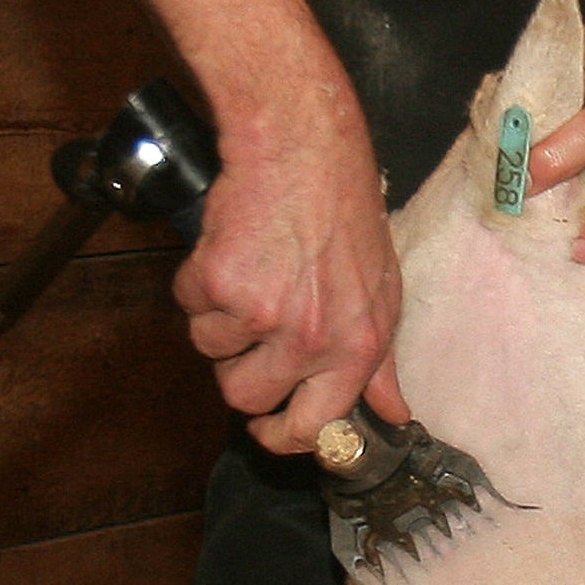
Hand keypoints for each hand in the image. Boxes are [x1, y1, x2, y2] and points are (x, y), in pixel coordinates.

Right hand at [172, 127, 409, 454]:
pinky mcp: (220, 285)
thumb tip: (393, 413)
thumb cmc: (343, 213)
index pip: (316, 426)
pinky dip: (199, 280)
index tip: (267, 430)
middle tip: (250, 328)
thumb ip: (380, 361)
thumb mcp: (381, 291)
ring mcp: (264, 314)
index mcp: (357, 345)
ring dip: (219, 317)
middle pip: (246, 397)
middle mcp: (312, 338)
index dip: (282, 436)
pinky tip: (231, 248)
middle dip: (238, 369)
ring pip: (211, 350)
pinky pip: (191, 307)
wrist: (302, 148)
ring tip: (250, 271)